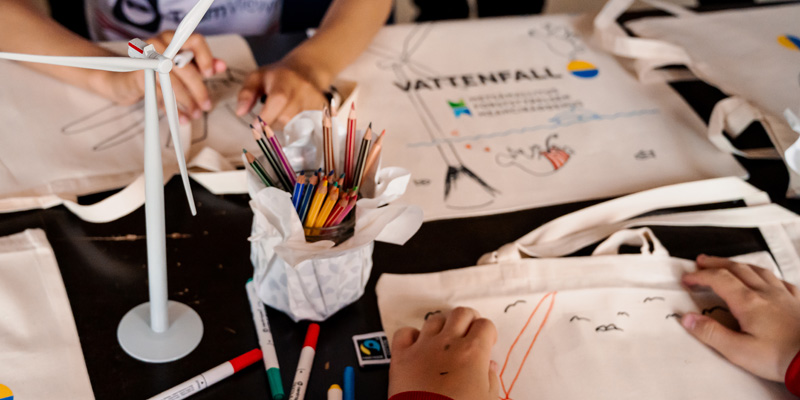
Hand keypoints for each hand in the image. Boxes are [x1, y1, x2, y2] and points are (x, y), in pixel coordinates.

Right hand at [99, 31, 226, 123]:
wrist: (125, 79)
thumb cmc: (158, 71)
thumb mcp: (182, 66)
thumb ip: (202, 64)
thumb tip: (221, 66)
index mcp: (173, 38)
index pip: (195, 41)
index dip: (205, 58)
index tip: (209, 74)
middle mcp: (159, 44)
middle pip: (185, 66)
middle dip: (198, 89)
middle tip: (206, 105)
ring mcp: (147, 59)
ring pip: (173, 82)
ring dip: (186, 102)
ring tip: (195, 114)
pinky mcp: (138, 75)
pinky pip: (159, 93)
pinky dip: (172, 108)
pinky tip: (180, 116)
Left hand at [236, 57, 327, 128]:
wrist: (308, 69)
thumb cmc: (278, 75)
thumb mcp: (257, 77)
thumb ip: (246, 93)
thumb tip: (240, 112)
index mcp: (285, 81)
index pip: (277, 101)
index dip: (266, 118)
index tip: (256, 128)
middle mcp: (303, 91)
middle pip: (286, 119)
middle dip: (273, 123)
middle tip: (270, 116)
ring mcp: (315, 101)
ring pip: (296, 126)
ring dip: (285, 126)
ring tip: (283, 113)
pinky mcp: (323, 110)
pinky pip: (308, 128)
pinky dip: (299, 127)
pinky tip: (296, 116)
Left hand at [388, 307, 499, 399]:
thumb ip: (491, 380)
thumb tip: (490, 367)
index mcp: (472, 353)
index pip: (485, 325)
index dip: (488, 332)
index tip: (487, 342)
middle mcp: (447, 344)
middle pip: (461, 314)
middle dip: (469, 320)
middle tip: (470, 332)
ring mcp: (422, 347)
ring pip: (434, 319)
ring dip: (444, 325)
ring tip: (447, 337)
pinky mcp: (401, 357)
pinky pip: (404, 333)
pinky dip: (412, 334)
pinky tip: (419, 344)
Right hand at [681, 255, 799, 380]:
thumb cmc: (780, 357)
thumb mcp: (738, 350)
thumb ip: (710, 333)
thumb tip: (688, 319)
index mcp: (748, 302)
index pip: (718, 279)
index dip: (699, 276)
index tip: (687, 278)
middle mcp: (765, 293)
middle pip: (736, 269)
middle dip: (716, 263)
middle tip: (702, 262)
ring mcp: (783, 296)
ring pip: (758, 270)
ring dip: (739, 265)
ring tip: (729, 265)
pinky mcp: (797, 303)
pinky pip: (781, 281)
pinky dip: (767, 276)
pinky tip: (767, 279)